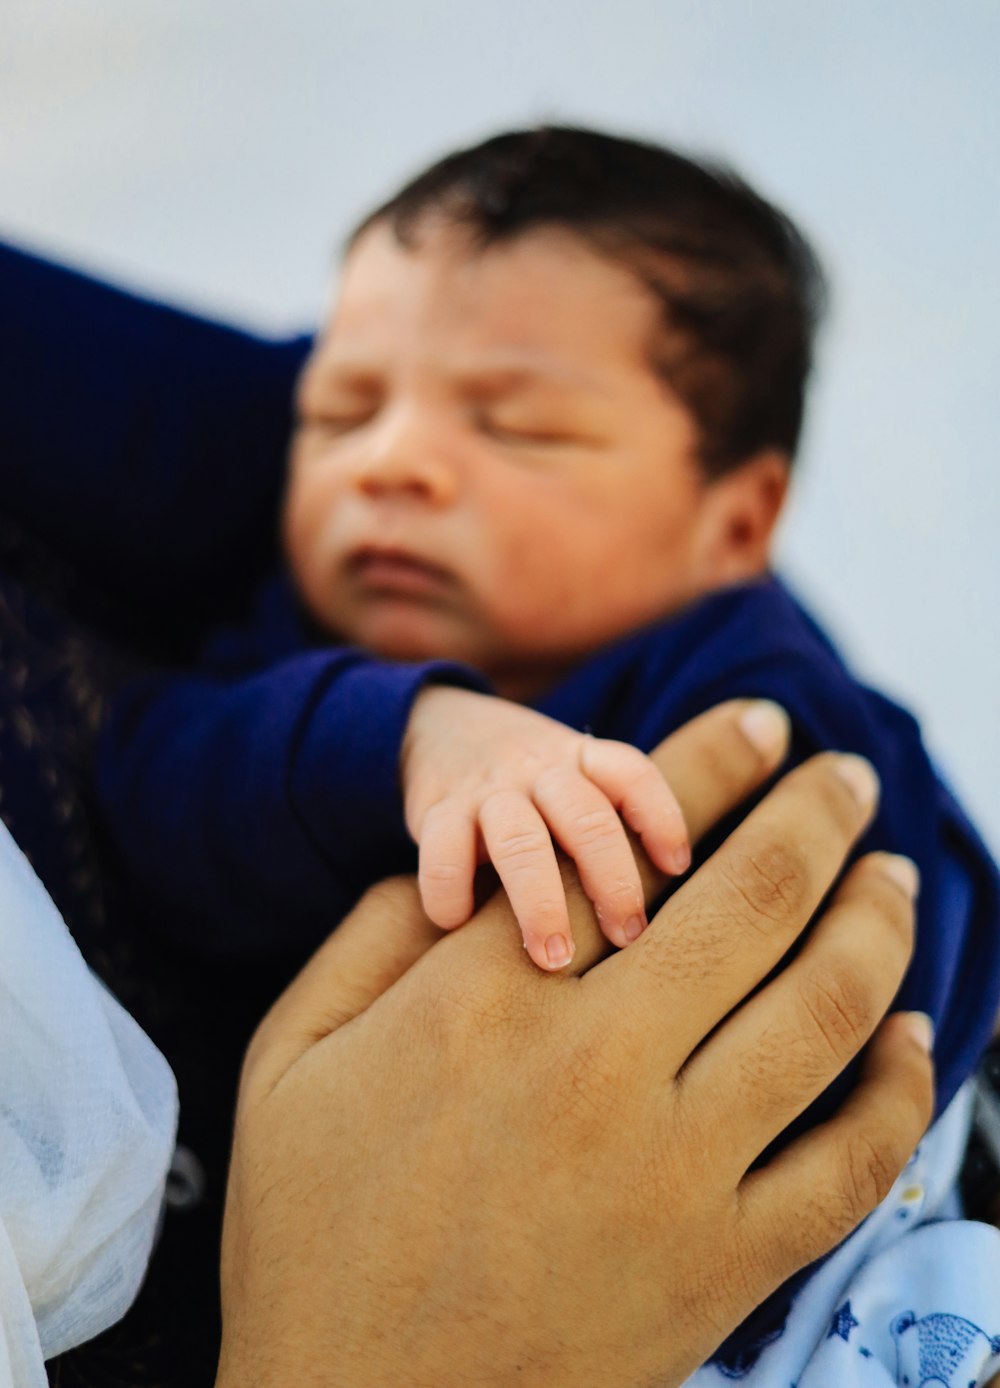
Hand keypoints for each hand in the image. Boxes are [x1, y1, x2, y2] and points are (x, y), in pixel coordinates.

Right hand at [217, 700, 933, 1387]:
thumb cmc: (309, 1233)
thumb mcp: (289, 1052)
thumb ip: (374, 937)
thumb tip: (463, 869)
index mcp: (486, 997)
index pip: (626, 836)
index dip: (713, 760)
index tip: (764, 725)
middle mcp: (598, 1064)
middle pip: (755, 901)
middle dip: (819, 816)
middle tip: (849, 776)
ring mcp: (676, 1170)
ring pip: (826, 1011)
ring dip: (877, 923)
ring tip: (895, 877)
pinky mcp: (724, 1268)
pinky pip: (852, 1161)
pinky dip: (901, 1088)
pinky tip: (913, 1037)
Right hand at [401, 684, 689, 968]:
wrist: (434, 725)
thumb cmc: (527, 781)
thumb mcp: (573, 776)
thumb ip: (611, 820)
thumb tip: (673, 903)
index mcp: (582, 757)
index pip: (633, 774)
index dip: (661, 818)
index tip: (676, 868)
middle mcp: (539, 768)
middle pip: (587, 818)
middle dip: (611, 882)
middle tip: (626, 938)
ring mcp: (487, 788)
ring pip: (520, 841)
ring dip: (540, 903)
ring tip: (552, 958)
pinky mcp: (434, 809)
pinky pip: (443, 852)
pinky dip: (451, 894)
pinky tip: (458, 926)